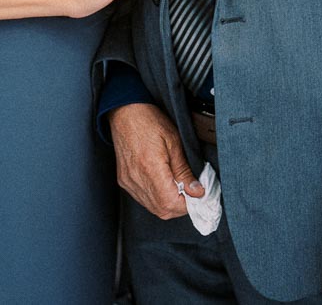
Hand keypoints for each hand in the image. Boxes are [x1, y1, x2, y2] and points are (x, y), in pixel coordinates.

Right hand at [107, 102, 203, 218]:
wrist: (125, 112)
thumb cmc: (149, 121)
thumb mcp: (174, 142)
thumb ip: (185, 170)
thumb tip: (197, 191)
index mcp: (150, 168)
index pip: (170, 203)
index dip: (187, 204)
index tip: (198, 195)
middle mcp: (136, 178)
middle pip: (162, 210)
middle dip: (180, 206)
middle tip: (191, 192)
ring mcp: (128, 181)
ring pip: (152, 207)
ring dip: (169, 203)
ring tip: (178, 187)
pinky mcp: (124, 180)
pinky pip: (143, 199)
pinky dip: (157, 198)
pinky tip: (164, 184)